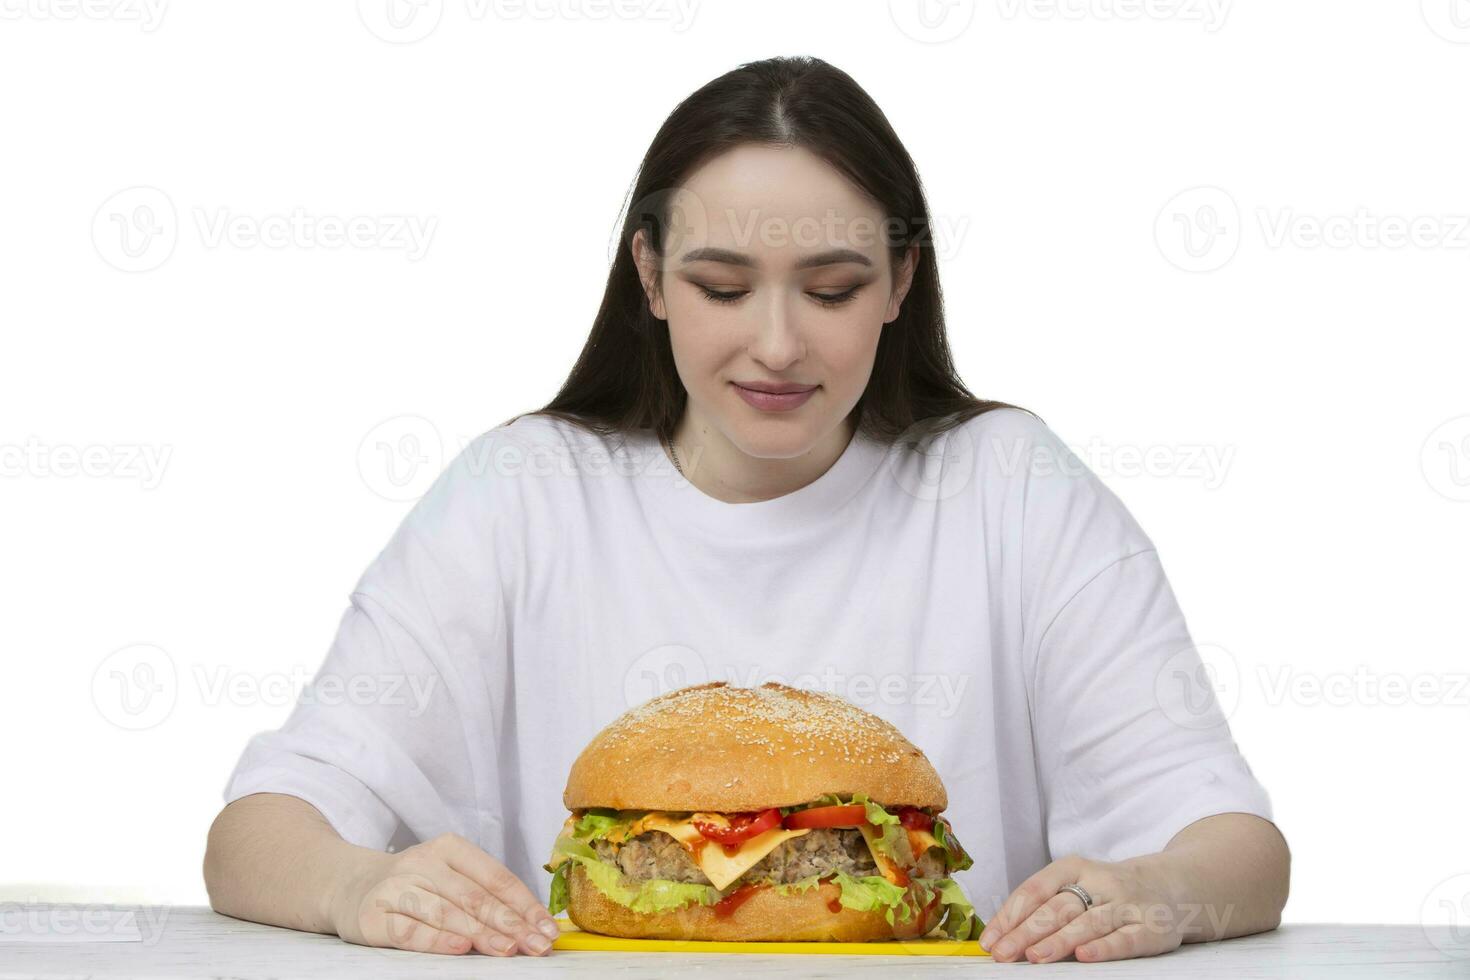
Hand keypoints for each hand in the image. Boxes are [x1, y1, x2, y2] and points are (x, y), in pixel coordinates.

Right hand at [330, 832, 559, 956]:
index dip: (524, 904)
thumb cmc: (415, 885)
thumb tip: (534, 923)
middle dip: (511, 923)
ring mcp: (396, 888)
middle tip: (536, 945)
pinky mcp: (373, 916)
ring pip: (446, 913)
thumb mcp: (449, 876)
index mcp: (449, 848)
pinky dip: (436, 940)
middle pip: (475, 897)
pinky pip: (410, 931)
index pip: (495, 877)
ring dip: (482, 934)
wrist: (352, 886)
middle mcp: (422, 863)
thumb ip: (485, 894)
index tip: (546, 928)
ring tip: (509, 949)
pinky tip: (460, 949)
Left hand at [978, 854, 1180, 963]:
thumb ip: (1046, 906)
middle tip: (1003, 953)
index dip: (1010, 914)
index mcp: (1074, 867)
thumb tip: (1003, 935)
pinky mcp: (1151, 929)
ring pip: (1088, 922)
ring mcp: (1126, 904)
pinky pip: (1124, 939)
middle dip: (1026, 931)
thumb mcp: (1078, 886)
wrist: (1173, 885)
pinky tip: (1083, 957)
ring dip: (1059, 940)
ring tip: (1034, 957)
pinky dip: (1103, 948)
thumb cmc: (1109, 892)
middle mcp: (1100, 882)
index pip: (1035, 889)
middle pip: (1057, 907)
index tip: (990, 940)